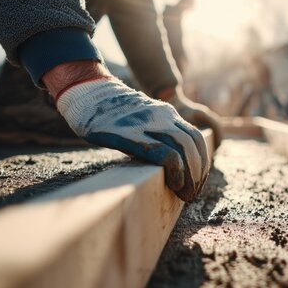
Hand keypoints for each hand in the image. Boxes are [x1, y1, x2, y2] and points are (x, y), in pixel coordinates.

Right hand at [44, 61, 209, 200]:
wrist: (86, 94)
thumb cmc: (111, 113)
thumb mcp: (142, 117)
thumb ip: (158, 132)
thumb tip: (171, 161)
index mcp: (166, 112)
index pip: (196, 137)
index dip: (201, 161)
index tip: (196, 180)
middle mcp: (161, 115)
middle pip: (193, 144)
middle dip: (198, 172)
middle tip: (192, 193)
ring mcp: (146, 123)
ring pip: (183, 148)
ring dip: (190, 175)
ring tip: (185, 193)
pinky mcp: (129, 134)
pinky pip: (163, 153)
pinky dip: (175, 171)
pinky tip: (172, 184)